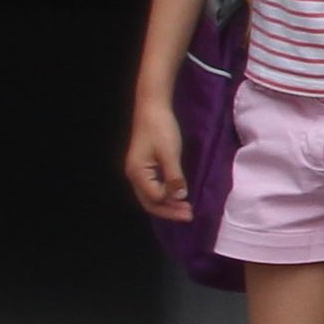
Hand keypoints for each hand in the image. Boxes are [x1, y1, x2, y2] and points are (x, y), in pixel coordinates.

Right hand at [124, 99, 190, 221]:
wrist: (153, 108)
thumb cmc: (160, 128)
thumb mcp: (170, 153)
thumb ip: (174, 176)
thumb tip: (180, 197)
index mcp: (137, 173)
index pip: (154, 198)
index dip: (172, 204)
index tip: (189, 206)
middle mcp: (134, 176)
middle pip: (150, 202)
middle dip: (169, 211)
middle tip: (189, 215)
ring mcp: (138, 172)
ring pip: (151, 196)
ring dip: (168, 204)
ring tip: (186, 209)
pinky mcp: (145, 167)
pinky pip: (153, 188)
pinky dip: (165, 195)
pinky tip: (177, 196)